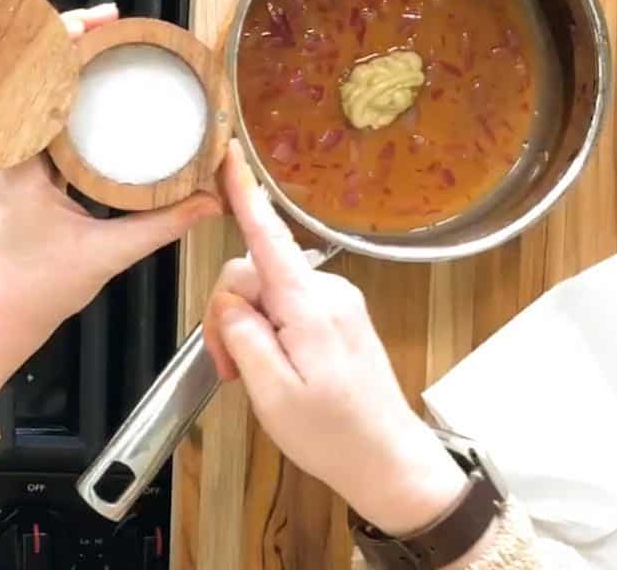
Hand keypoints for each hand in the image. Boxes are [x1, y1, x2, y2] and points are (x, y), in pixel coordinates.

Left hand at [0, 3, 223, 413]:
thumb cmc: (34, 287)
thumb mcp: (105, 254)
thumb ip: (161, 225)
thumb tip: (211, 200)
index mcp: (17, 160)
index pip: (27, 79)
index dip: (57, 39)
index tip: (96, 23)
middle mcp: (8, 147)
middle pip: (26, 69)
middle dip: (65, 34)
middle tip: (112, 20)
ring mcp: (12, 152)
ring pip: (29, 85)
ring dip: (61, 55)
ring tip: (105, 37)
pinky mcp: (22, 162)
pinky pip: (37, 109)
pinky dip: (61, 85)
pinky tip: (91, 79)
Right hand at [203, 140, 467, 538]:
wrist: (387, 461)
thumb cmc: (333, 435)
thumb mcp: (271, 393)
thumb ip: (243, 336)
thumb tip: (229, 300)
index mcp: (310, 306)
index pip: (268, 238)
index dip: (245, 195)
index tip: (230, 156)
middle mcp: (327, 291)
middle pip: (252, 272)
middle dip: (229, 314)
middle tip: (230, 367)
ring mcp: (334, 300)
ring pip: (264, 290)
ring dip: (248, 328)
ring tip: (253, 375)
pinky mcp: (336, 313)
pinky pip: (284, 303)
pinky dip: (267, 331)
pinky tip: (272, 366)